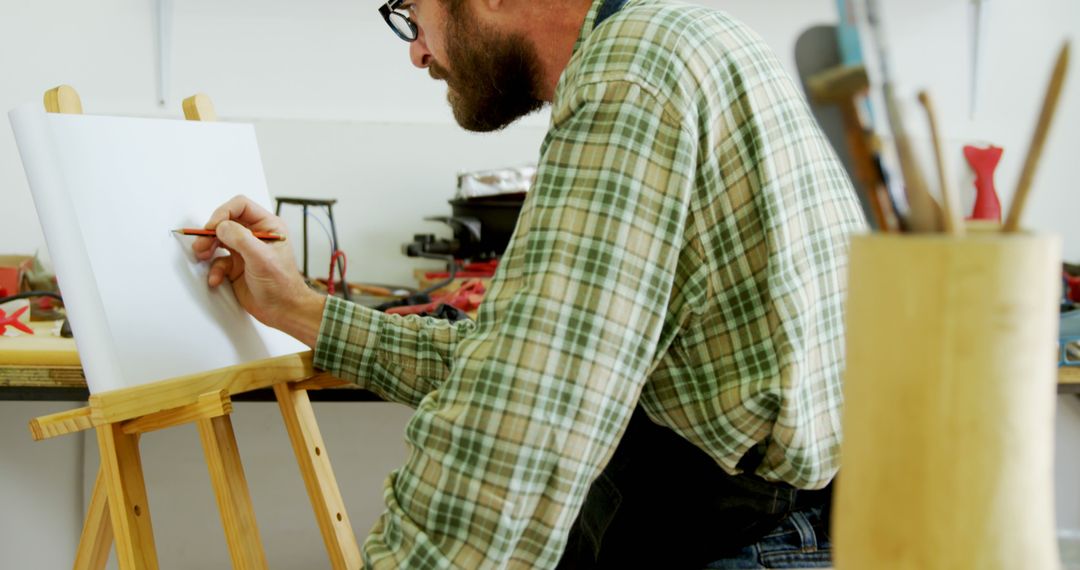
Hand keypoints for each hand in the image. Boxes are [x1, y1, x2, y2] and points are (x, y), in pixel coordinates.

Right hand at [193, 195, 325, 346]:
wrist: (283, 311)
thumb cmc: (282, 285)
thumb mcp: (261, 258)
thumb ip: (240, 239)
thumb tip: (220, 227)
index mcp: (268, 226)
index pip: (240, 206)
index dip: (223, 212)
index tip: (213, 227)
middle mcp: (255, 235)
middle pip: (225, 222)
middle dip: (211, 232)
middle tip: (201, 244)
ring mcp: (245, 251)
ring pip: (218, 240)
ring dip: (207, 247)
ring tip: (201, 256)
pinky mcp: (236, 266)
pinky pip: (218, 261)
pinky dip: (214, 270)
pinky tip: (216, 279)